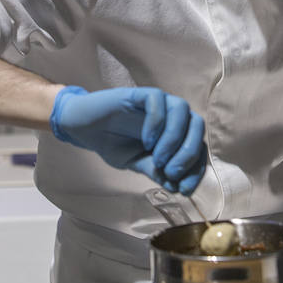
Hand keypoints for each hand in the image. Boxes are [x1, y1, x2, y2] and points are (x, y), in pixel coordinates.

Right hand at [49, 85, 205, 193]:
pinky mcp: (140, 94)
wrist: (85, 129)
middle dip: (189, 153)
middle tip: (172, 173)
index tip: (185, 188)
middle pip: (196, 125)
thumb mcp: (137, 163)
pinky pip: (157, 100)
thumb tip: (178, 186)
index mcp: (175, 132)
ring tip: (158, 159)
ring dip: (174, 138)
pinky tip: (146, 141)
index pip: (197, 145)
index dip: (196, 167)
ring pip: (181, 109)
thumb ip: (157, 171)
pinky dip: (157, 122)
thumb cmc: (113, 143)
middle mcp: (171, 115)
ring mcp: (157, 103)